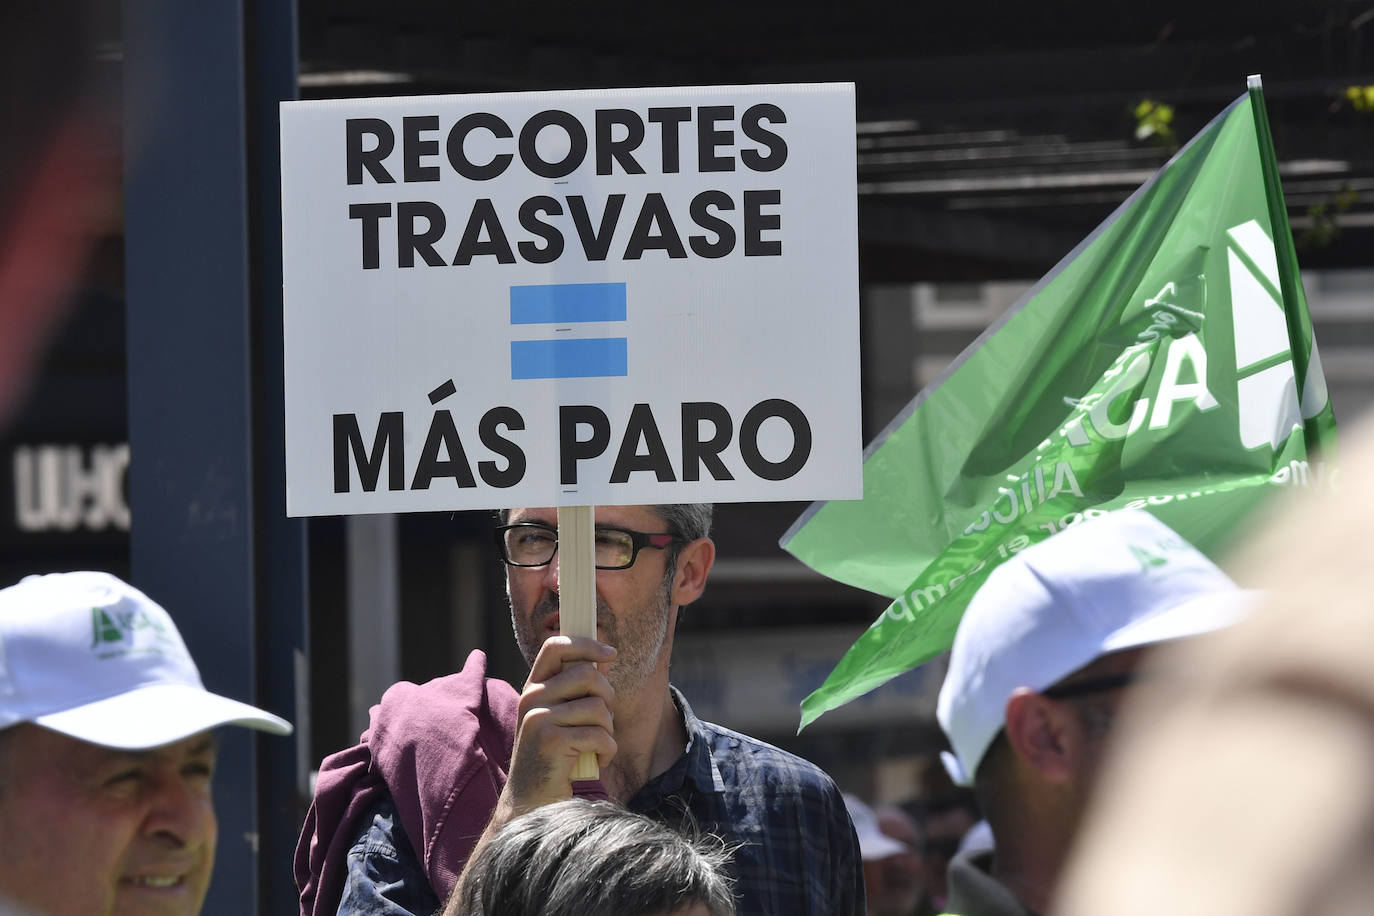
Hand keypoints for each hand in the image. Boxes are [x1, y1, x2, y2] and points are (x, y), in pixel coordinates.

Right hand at [498, 636, 616, 818]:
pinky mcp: (552, 742)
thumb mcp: (560, 718)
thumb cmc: (554, 758)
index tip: (611, 653)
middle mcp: (532, 698)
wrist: (531, 802)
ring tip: (598, 746)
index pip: (555, 646)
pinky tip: (598, 762)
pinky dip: (608, 751)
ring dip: (609, 729)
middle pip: (588, 674)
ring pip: (599, 707)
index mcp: (533, 688)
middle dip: (608, 697)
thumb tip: (605, 658)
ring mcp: (539, 719)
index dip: (586, 644)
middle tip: (605, 720)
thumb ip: (577, 689)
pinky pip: (600, 735)